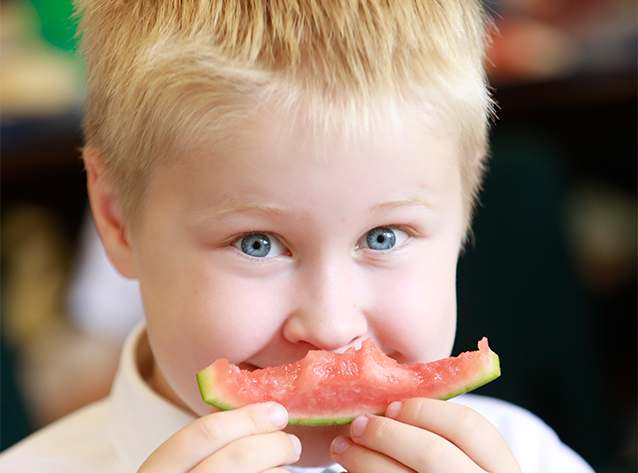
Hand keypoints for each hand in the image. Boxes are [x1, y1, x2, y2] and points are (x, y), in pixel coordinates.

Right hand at [138, 402, 300, 471]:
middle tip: (292, 444)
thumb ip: (207, 442)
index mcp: (158, 470)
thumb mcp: (180, 465)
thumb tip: (256, 409)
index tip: (275, 411)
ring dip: (280, 470)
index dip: (246, 418)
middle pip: (238, 457)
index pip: (204, 433)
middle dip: (274, 444)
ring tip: (284, 467)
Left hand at [330, 398, 520, 471]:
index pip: (468, 425)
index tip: (393, 407)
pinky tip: (351, 469)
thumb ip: (444, 436)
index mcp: (500, 468)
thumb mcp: (467, 461)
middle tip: (358, 424)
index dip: (425, 410)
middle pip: (430, 451)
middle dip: (386, 433)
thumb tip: (390, 403)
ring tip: (342, 447)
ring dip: (363, 458)